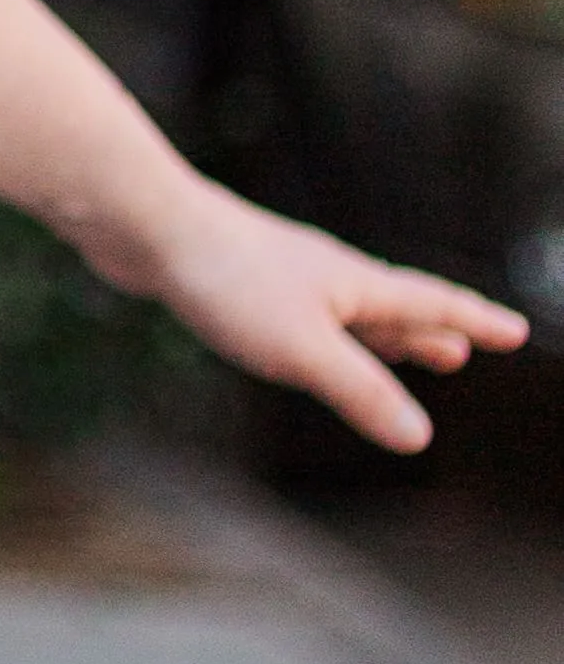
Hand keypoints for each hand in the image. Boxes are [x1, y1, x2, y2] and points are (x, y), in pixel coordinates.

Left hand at [96, 166, 527, 452]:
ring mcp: (282, 276)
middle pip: (392, 308)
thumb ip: (361, 392)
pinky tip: (302, 336)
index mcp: (356, 287)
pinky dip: (323, 334)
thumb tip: (419, 438)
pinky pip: (298, 313)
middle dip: (429, 332)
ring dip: (378, 335)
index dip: (476, 322)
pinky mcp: (239, 282)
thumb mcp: (304, 351)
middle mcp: (327, 276)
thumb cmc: (227, 281)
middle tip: (459, 351)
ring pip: (344, 311)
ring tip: (401, 349)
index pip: (433, 305)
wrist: (148, 225)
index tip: (516, 332)